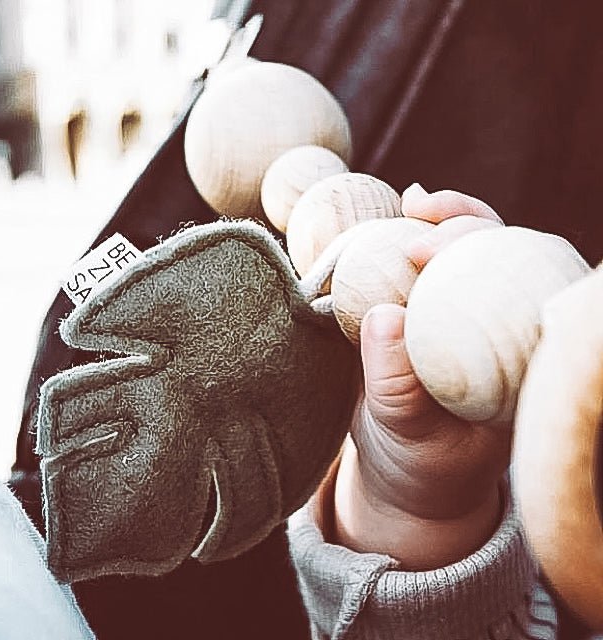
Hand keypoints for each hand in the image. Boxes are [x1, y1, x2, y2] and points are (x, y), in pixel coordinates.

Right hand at [333, 184, 510, 568]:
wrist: (404, 468)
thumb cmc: (420, 462)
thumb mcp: (407, 434)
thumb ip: (395, 386)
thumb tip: (384, 316)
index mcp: (518, 362)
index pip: (523, 292)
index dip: (489, 256)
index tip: (427, 252)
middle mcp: (500, 331)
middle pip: (503, 259)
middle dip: (468, 225)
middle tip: (418, 213)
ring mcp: (464, 317)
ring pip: (468, 254)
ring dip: (444, 220)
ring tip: (413, 201)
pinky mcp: (432, 311)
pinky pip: (423, 269)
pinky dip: (407, 241)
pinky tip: (396, 217)